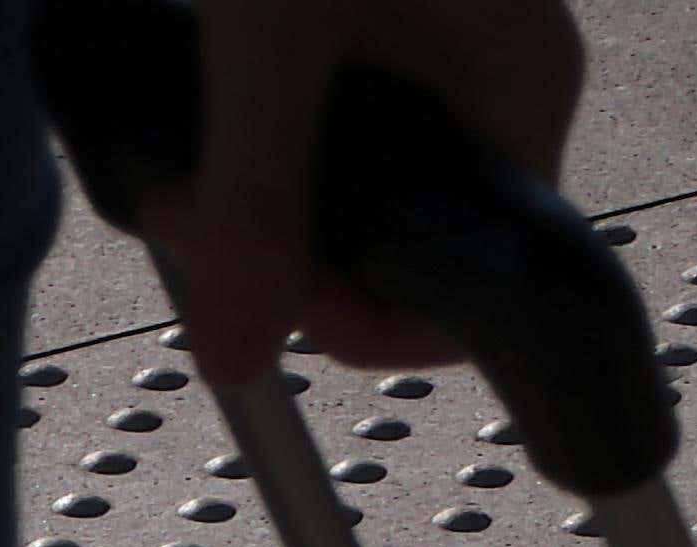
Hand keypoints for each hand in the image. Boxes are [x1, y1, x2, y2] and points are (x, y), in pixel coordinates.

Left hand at [125, 0, 588, 386]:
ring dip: (259, 202)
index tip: (252, 288)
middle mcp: (495, 78)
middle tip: (177, 211)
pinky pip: (327, 127)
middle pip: (398, 246)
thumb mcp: (270, 37)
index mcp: (520, 88)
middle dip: (284, 258)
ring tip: (176, 166)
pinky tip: (201, 112)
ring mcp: (443, 46)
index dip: (355, 324)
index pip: (466, 292)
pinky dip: (258, 142)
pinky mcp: (382, 20)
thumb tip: (234, 363)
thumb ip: (255, 198)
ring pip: (353, 191)